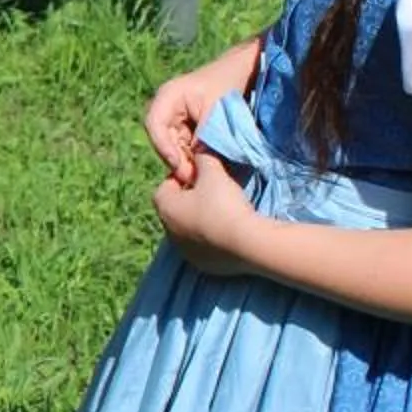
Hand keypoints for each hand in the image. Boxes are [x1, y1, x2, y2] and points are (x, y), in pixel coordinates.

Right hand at [143, 70, 224, 187]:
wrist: (242, 74)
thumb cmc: (229, 87)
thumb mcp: (216, 114)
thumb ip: (203, 140)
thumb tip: (193, 170)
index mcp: (168, 95)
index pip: (155, 124)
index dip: (163, 147)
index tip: (178, 164)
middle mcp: (164, 107)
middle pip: (161, 140)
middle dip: (176, 160)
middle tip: (192, 177)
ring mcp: (172, 118)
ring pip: (171, 148)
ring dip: (184, 161)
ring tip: (199, 174)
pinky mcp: (182, 128)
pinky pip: (181, 148)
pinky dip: (190, 157)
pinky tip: (201, 166)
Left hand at [151, 149, 255, 276]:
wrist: (246, 244)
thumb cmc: (224, 204)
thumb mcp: (214, 173)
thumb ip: (204, 156)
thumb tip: (200, 146)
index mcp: (165, 208)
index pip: (165, 186)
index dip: (183, 178)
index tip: (202, 176)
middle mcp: (169, 232)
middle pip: (175, 209)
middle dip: (190, 200)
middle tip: (213, 193)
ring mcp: (184, 252)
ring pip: (188, 230)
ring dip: (200, 220)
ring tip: (223, 212)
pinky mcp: (201, 265)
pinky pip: (202, 247)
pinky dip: (211, 239)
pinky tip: (228, 231)